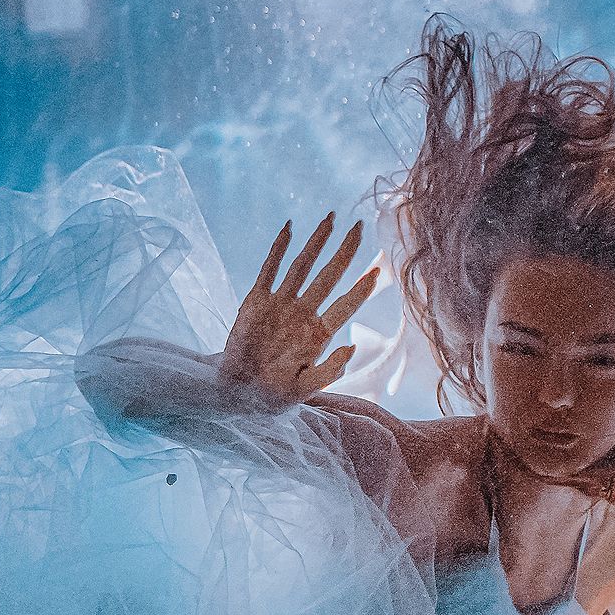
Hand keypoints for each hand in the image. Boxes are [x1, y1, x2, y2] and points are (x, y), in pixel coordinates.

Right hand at [218, 215, 379, 410]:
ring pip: (302, 266)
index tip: (378, 270)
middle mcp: (303, 313)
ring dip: (316, 242)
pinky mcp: (256, 301)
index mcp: (318, 334)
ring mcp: (280, 304)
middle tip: (360, 227)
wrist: (237, 393)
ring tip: (331, 219)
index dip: (361, 289)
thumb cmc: (273, 395)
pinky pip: (269, 270)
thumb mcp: (304, 389)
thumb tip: (350, 347)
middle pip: (329, 276)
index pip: (346, 305)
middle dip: (345, 252)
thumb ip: (328, 371)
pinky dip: (278, 249)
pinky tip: (289, 228)